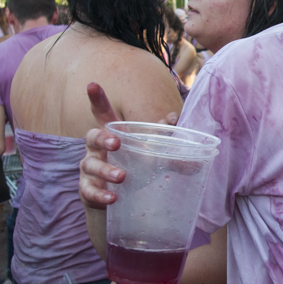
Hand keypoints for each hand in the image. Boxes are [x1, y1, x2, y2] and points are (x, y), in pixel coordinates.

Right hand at [79, 83, 179, 209]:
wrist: (117, 199)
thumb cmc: (133, 167)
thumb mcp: (151, 154)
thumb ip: (169, 144)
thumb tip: (194, 138)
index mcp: (112, 135)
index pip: (102, 114)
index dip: (97, 99)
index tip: (93, 84)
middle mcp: (96, 150)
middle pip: (92, 137)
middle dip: (103, 138)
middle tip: (116, 143)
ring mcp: (89, 169)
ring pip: (90, 166)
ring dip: (106, 170)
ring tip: (122, 177)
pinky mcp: (88, 189)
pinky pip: (90, 191)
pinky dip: (101, 195)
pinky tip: (112, 198)